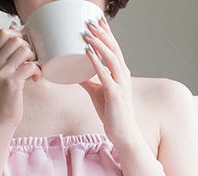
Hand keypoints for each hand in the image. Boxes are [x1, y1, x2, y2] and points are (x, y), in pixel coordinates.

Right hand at [0, 22, 42, 130]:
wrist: (0, 120)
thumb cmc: (4, 98)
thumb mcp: (1, 74)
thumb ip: (7, 55)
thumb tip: (15, 29)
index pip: (3, 33)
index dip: (17, 34)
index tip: (25, 46)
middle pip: (16, 39)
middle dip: (29, 47)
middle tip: (31, 61)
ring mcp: (3, 73)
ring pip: (24, 50)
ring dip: (34, 58)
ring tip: (33, 69)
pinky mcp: (12, 83)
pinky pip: (31, 66)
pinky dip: (37, 71)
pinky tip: (35, 79)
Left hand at [78, 17, 140, 147]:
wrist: (122, 132)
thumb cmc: (111, 113)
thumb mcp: (97, 93)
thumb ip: (88, 81)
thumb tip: (75, 73)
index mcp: (120, 72)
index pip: (114, 47)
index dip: (106, 33)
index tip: (98, 20)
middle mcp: (122, 74)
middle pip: (113, 47)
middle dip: (102, 33)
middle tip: (89, 21)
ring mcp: (120, 83)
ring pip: (111, 57)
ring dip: (99, 43)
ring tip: (87, 33)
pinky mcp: (115, 94)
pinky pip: (105, 74)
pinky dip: (96, 62)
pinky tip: (88, 53)